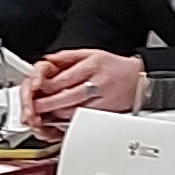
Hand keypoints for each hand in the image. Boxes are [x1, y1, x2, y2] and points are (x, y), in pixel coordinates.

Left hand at [28, 47, 153, 120]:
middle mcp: (99, 82)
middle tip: (35, 107)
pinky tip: (63, 120)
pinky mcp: (107, 113)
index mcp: (93, 65)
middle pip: (68, 97)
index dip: (47, 86)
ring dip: (57, 114)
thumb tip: (48, 60)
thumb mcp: (92, 53)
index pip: (65, 78)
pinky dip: (71, 121)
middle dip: (48, 104)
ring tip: (46, 114)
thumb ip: (68, 56)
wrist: (139, 80)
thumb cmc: (115, 67)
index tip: (36, 89)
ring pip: (75, 111)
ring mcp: (104, 99)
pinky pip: (85, 119)